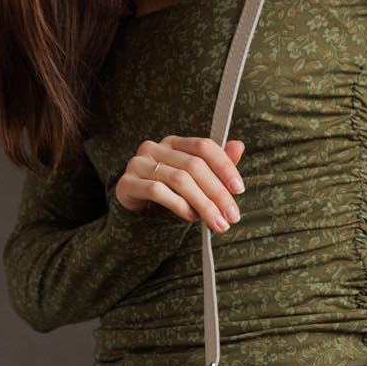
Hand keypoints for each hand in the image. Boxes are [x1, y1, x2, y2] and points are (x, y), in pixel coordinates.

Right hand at [115, 136, 245, 233]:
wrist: (133, 209)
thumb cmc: (167, 192)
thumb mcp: (194, 180)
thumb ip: (216, 165)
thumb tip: (238, 146)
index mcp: (174, 143)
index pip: (204, 147)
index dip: (224, 166)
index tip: (239, 189)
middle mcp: (155, 148)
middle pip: (194, 166)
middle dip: (217, 193)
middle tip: (232, 216)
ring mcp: (138, 163)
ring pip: (179, 180)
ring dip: (203, 204)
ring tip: (216, 222)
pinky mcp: (127, 182)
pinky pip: (158, 191)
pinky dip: (179, 205)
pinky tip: (191, 217)